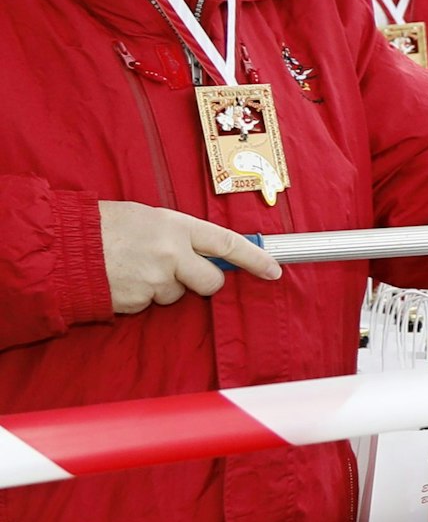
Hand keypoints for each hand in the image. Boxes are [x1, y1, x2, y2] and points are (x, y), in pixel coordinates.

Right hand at [99, 200, 280, 313]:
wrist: (60, 246)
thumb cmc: (102, 225)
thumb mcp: (147, 217)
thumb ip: (179, 234)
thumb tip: (205, 250)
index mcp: (176, 226)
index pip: (227, 243)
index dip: (254, 258)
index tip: (274, 269)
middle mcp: (170, 254)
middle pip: (210, 281)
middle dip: (203, 282)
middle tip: (181, 271)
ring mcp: (153, 281)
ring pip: (175, 294)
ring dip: (162, 287)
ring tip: (133, 267)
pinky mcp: (136, 302)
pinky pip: (149, 304)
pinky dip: (139, 296)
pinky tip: (120, 279)